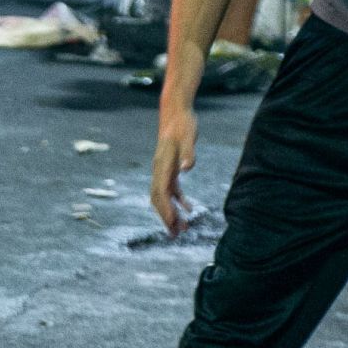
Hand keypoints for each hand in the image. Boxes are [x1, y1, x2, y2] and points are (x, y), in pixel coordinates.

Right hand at [149, 107, 198, 233]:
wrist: (176, 112)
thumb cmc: (183, 124)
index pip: (161, 193)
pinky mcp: (170, 167)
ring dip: (171, 213)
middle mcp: (159, 170)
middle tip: (176, 236)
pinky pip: (171, 189)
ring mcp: (163, 169)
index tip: (173, 225)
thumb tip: (187, 168)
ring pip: (164, 197)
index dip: (166, 210)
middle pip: (159, 200)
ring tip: (182, 229)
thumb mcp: (188, 137)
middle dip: (166, 218)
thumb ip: (188, 153)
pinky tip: (189, 209)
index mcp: (162, 165)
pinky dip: (178, 201)